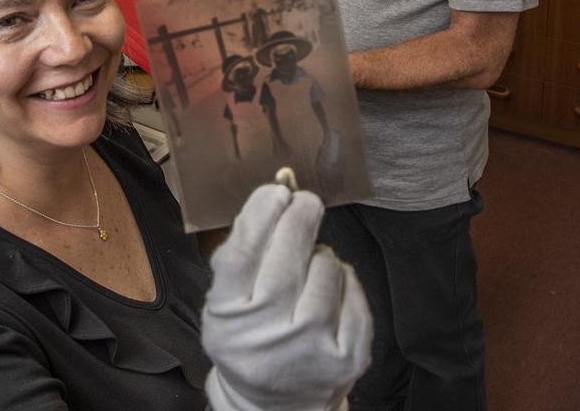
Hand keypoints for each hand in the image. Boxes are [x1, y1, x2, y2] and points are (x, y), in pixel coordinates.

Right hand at [201, 184, 371, 410]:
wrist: (275, 404)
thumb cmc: (250, 334)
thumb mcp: (227, 298)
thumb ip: (242, 247)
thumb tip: (275, 191)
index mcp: (228, 316)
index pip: (242, 254)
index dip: (261, 214)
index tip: (276, 190)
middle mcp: (266, 336)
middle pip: (287, 258)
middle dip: (299, 218)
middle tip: (305, 202)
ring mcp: (310, 350)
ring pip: (326, 269)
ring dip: (321, 254)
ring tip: (310, 264)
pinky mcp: (347, 358)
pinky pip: (353, 292)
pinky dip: (344, 279)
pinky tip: (330, 286)